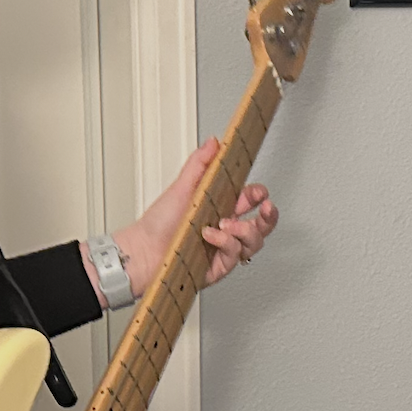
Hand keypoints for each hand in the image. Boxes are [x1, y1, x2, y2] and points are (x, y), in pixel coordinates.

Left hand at [114, 138, 278, 290]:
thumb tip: (214, 143)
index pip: (249, 201)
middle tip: (266, 208)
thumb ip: (200, 163)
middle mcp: (224, 229)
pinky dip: (225, 242)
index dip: (258, 195)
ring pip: (254, 242)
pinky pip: (235, 255)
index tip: (258, 191)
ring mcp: (223, 249)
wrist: (142, 252)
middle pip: (260, 225)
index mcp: (219, 208)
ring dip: (245, 231)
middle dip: (269, 216)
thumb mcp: (182, 187)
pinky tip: (212, 235)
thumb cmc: (158, 224)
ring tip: (226, 223)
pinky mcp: (219, 267)